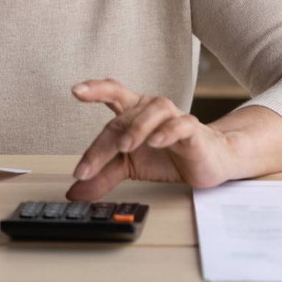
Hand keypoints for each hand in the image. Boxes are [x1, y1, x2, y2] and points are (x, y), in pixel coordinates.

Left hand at [66, 78, 233, 200]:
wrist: (206, 163)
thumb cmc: (166, 157)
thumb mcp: (128, 168)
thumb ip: (103, 176)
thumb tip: (75, 191)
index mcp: (133, 111)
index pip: (112, 93)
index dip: (95, 89)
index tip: (76, 91)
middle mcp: (150, 108)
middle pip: (124, 116)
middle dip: (105, 143)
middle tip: (88, 167)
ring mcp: (173, 116)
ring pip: (153, 110)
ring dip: (136, 128)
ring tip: (125, 147)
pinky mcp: (192, 130)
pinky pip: (180, 124)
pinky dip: (167, 131)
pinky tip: (156, 141)